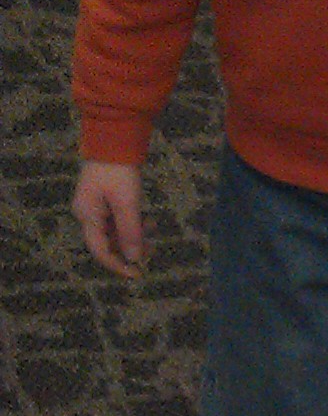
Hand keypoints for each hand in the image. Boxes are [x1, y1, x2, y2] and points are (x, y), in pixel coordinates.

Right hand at [75, 161, 144, 277]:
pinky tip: (148, 219)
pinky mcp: (105, 201)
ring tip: (153, 229)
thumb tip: (133, 259)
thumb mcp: (127, 204)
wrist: (113, 141)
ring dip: (135, 236)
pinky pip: (118, 220)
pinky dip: (133, 224)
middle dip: (130, 249)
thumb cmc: (118, 172)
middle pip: (108, 243)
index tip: (138, 274)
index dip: (118, 266)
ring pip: (115, 232)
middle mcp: (87, 214)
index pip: (100, 251)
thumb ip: (130, 233)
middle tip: (153, 250)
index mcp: (87, 216)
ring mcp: (95, 207)